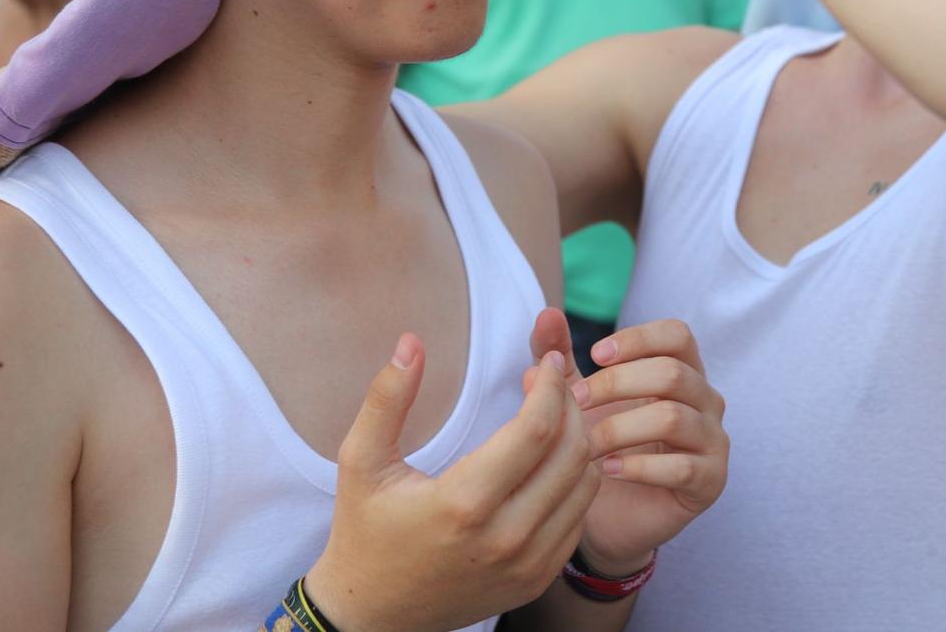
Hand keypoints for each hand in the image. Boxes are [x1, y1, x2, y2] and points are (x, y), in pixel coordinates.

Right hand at [307, 334, 600, 631]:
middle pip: (571, 452)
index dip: (550, 385)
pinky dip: (575, 479)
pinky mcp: (537, 579)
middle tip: (551, 380)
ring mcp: (527, 564)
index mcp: (463, 503)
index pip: (537, 430)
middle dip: (570, 403)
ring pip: (584, 485)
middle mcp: (505, 538)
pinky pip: (578, 517)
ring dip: (579, 439)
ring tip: (554, 413)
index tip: (546, 361)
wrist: (373, 615)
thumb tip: (411, 341)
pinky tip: (552, 457)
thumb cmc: (364, 531)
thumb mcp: (360, 461)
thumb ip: (386, 399)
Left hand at [525, 309, 728, 573]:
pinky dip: (639, 466)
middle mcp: (706, 400)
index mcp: (682, 370)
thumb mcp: (574, 397)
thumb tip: (547, 313)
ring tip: (586, 445)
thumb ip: (559, 356)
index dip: (638, 338)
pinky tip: (608, 471)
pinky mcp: (710, 482)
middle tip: (576, 404)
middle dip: (617, 385)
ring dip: (620, 428)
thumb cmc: (598, 445)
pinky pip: (682, 467)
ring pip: (674, 417)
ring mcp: (713, 441)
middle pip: (673, 373)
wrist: (606, 516)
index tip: (594, 355)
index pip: (677, 334)